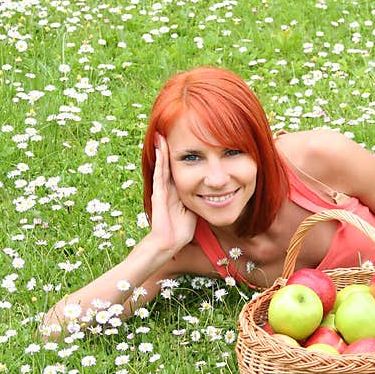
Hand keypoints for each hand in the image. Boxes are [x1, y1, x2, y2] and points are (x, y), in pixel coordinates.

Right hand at [149, 134, 196, 253]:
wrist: (169, 243)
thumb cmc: (182, 229)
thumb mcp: (195, 208)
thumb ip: (201, 198)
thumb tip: (215, 189)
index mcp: (176, 190)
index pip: (178, 168)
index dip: (180, 155)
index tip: (182, 140)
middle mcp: (168, 188)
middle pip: (168, 163)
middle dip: (168, 148)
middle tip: (166, 131)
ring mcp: (162, 190)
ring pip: (162, 166)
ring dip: (162, 150)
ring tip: (161, 135)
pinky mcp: (159, 196)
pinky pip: (160, 176)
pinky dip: (160, 163)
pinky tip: (161, 151)